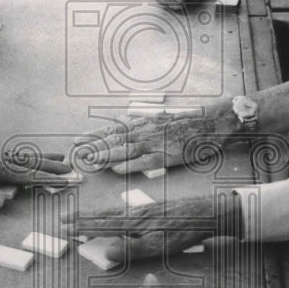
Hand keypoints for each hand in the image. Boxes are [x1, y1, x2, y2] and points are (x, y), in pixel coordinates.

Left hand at [0, 133, 71, 208]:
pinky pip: (16, 157)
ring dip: (44, 159)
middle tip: (72, 170)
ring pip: (26, 158)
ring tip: (61, 158)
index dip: (47, 177)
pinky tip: (33, 158)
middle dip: (53, 167)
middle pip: (31, 163)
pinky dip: (30, 157)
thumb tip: (3, 202)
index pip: (27, 174)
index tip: (65, 178)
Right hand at [62, 195, 221, 262]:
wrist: (208, 212)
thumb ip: (132, 248)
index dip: (82, 225)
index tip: (64, 225)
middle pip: (103, 215)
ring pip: (113, 212)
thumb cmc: (185, 230)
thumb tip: (107, 251)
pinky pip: (123, 212)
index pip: (101, 223)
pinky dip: (110, 215)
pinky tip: (114, 218)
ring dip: (95, 216)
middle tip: (63, 218)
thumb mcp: (159, 245)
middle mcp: (135, 213)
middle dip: (82, 217)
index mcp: (133, 221)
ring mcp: (144, 210)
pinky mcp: (153, 210)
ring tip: (82, 218)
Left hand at [73, 105, 234, 173]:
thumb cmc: (185, 122)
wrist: (211, 122)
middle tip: (76, 152)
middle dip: (94, 146)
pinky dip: (131, 165)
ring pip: (126, 150)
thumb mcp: (158, 118)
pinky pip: (146, 162)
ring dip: (107, 155)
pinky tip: (118, 169)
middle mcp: (145, 132)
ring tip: (91, 160)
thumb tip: (120, 118)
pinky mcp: (168, 155)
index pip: (112, 130)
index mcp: (142, 125)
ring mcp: (156, 143)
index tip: (77, 140)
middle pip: (114, 139)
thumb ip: (138, 121)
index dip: (94, 135)